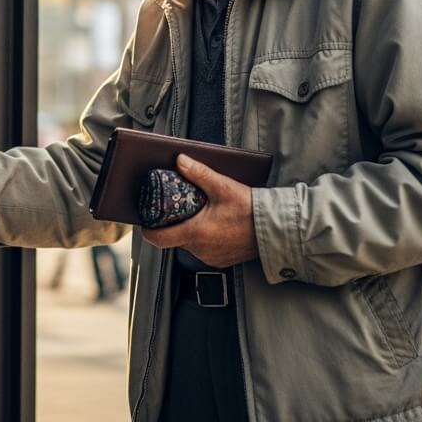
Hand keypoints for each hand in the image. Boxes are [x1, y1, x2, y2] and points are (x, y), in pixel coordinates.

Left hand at [142, 154, 257, 267]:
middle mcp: (200, 249)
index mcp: (195, 232)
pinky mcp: (221, 261)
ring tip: (203, 214)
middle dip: (175, 223)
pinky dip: (205, 239)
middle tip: (182, 207)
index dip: (148, 229)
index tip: (147, 220)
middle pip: (174, 238)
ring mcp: (211, 257)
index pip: (158, 238)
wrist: (275, 229)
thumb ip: (198, 173)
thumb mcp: (222, 186)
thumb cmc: (250, 209)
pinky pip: (204, 251)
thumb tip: (180, 160)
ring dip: (191, 231)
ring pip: (190, 244)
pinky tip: (216, 226)